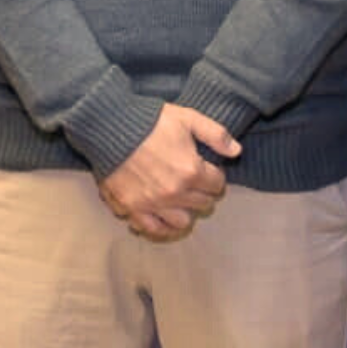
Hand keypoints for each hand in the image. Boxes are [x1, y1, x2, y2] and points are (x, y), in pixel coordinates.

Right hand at [98, 104, 239, 241]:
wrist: (110, 127)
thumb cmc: (151, 120)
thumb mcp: (188, 118)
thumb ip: (216, 135)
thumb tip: (237, 152)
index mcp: (191, 171)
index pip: (217, 184)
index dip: (215, 176)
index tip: (208, 170)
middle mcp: (175, 193)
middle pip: (202, 204)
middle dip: (203, 193)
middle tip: (195, 183)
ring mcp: (152, 204)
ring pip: (182, 221)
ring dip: (185, 211)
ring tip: (180, 200)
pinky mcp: (131, 209)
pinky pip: (152, 229)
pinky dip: (161, 226)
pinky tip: (164, 218)